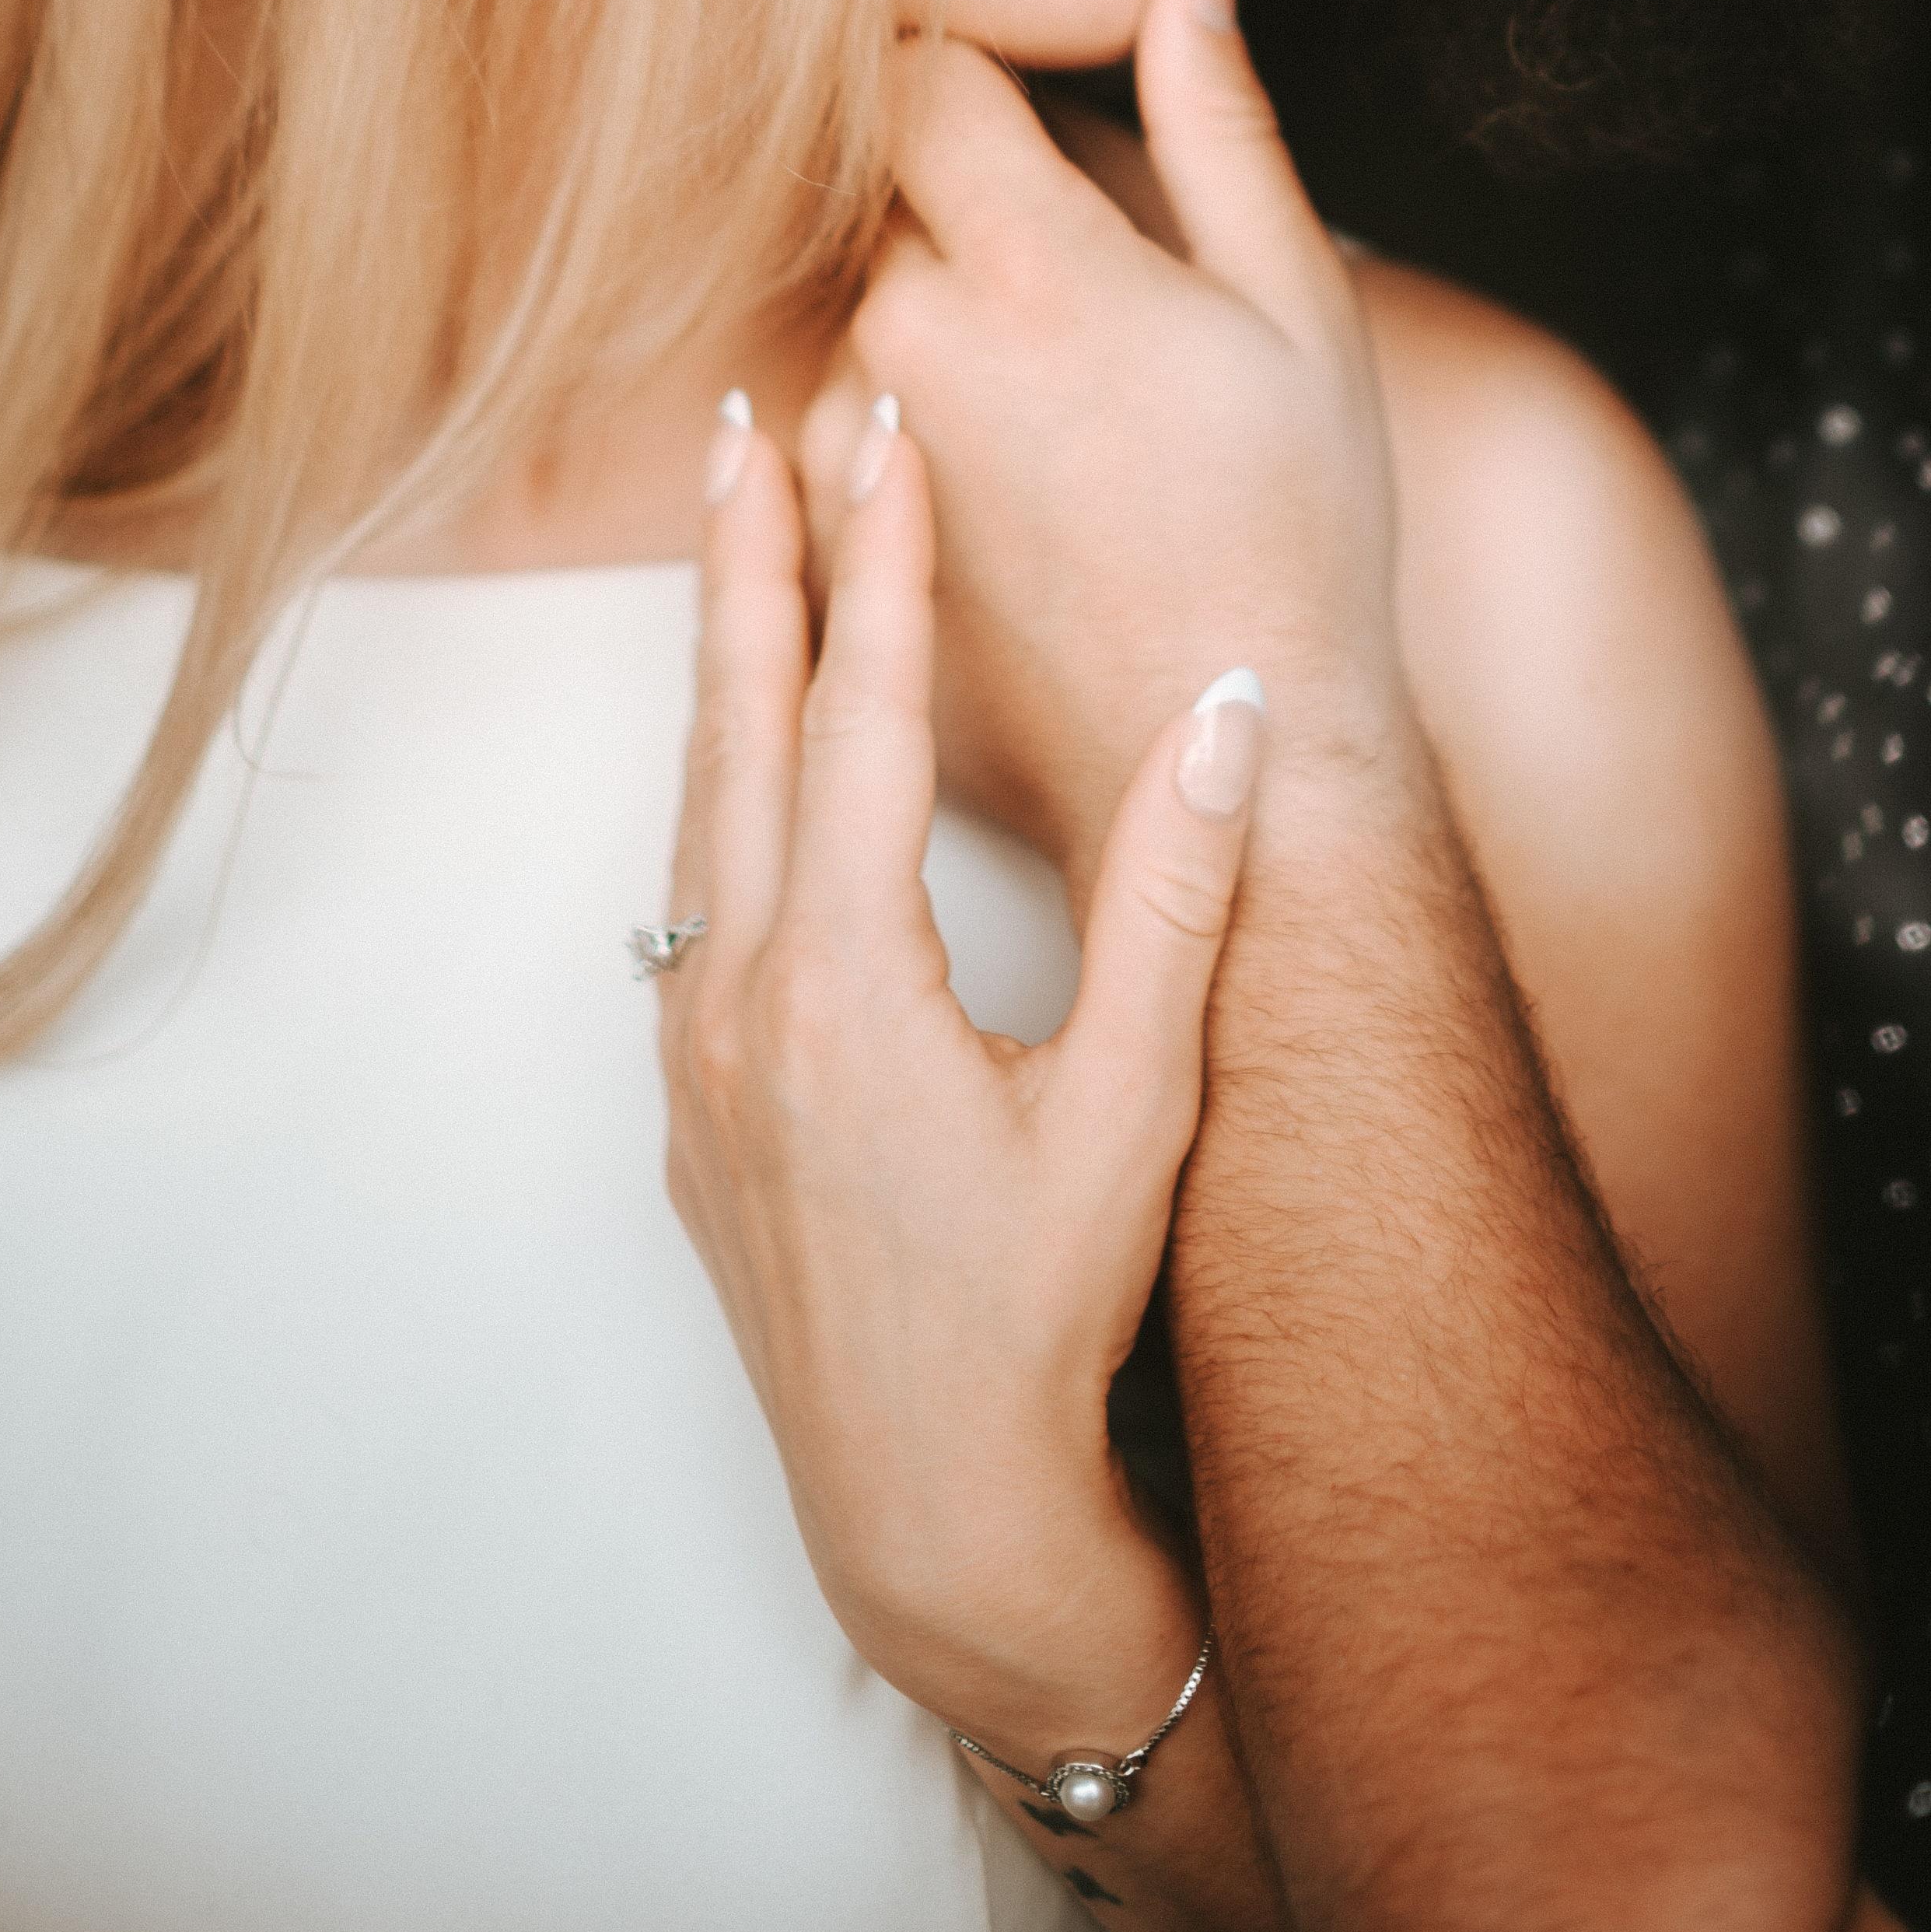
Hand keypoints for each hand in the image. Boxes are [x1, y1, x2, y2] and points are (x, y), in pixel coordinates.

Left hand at [656, 389, 1263, 1746]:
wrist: (929, 1516)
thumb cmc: (1050, 1320)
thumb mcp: (1138, 1109)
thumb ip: (1179, 899)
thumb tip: (1235, 712)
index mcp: (844, 984)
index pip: (866, 717)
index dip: (884, 560)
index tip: (885, 427)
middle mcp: (740, 1000)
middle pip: (741, 723)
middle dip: (753, 556)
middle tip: (753, 414)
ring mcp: (697, 1055)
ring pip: (705, 801)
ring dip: (730, 654)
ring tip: (739, 532)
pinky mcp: (695, 1103)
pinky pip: (695, 887)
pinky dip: (723, 773)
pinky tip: (745, 745)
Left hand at [852, 0, 1411, 882]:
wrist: (1223, 746)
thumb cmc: (1297, 530)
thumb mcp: (1296, 308)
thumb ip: (1221, 124)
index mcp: (1029, 268)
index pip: (916, 78)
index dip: (964, 66)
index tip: (1015, 92)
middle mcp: (908, 345)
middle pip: (892, 195)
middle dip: (971, 204)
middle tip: (1088, 287)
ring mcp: (848, 450)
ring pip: (869, 308)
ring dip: (941, 318)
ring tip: (1068, 412)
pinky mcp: (824, 536)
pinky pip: (839, 417)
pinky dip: (910, 421)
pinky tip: (1020, 489)